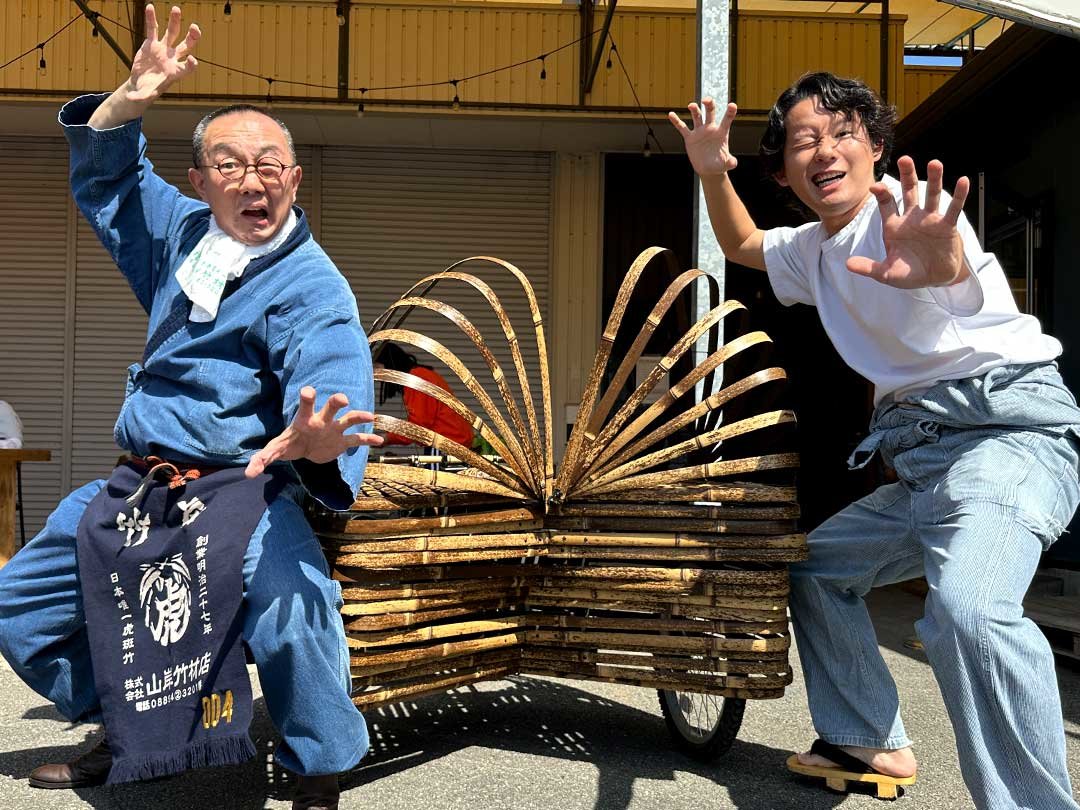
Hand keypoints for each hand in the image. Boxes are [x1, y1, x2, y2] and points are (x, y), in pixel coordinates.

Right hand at [126, 4, 200, 103]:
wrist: (140, 82)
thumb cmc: (147, 90)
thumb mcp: (145, 95)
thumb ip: (142, 96)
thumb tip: (133, 99)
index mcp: (175, 72)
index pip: (188, 68)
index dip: (191, 65)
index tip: (193, 60)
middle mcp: (172, 58)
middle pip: (186, 46)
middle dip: (192, 38)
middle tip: (195, 28)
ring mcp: (163, 49)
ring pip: (172, 33)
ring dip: (175, 21)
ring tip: (176, 9)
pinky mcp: (151, 43)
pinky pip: (152, 29)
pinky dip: (151, 19)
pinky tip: (150, 7)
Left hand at [245, 386, 383, 477]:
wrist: (306, 449)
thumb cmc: (290, 444)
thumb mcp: (276, 450)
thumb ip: (263, 458)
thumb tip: (249, 473)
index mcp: (305, 420)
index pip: (306, 405)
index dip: (308, 398)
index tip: (309, 391)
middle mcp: (322, 420)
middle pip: (331, 407)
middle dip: (336, 402)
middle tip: (342, 398)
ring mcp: (335, 429)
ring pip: (348, 419)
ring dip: (358, 416)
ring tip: (370, 416)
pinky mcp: (343, 441)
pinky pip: (357, 439)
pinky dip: (368, 439)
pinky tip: (380, 440)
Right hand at [667, 98, 738, 177]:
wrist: (709, 169)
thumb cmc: (720, 164)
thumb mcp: (726, 164)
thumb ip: (730, 162)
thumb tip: (733, 163)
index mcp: (721, 133)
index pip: (727, 119)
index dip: (730, 112)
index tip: (732, 105)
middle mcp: (710, 129)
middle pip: (710, 112)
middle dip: (709, 105)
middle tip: (706, 100)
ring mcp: (700, 132)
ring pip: (697, 117)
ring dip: (694, 109)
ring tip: (691, 105)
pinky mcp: (690, 138)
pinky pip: (682, 127)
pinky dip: (676, 121)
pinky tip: (671, 114)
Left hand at [847, 156, 970, 288]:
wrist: (934, 279)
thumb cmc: (910, 273)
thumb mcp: (887, 273)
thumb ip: (869, 267)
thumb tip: (847, 264)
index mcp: (894, 226)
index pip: (886, 204)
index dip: (882, 194)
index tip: (875, 186)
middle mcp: (912, 218)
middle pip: (909, 192)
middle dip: (907, 176)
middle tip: (905, 159)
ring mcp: (930, 220)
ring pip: (932, 195)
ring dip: (934, 180)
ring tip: (934, 163)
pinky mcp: (947, 226)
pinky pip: (953, 208)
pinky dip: (959, 196)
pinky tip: (963, 181)